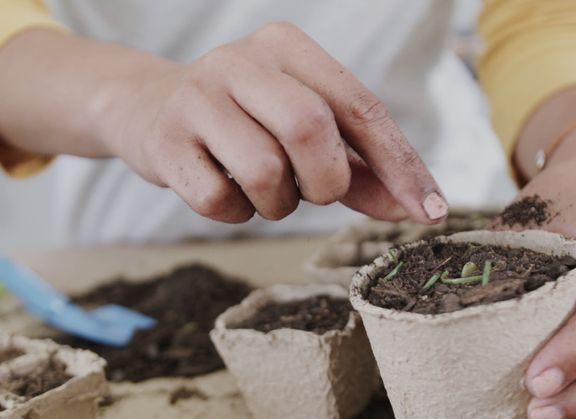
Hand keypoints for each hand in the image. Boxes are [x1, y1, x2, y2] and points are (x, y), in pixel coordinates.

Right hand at [99, 22, 447, 223]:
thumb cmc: (243, 123)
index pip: (360, 106)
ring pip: (265, 170)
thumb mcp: (302, 130)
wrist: (146, 110)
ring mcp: (197, 97)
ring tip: (263, 190)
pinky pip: (219, 200)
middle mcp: (241, 61)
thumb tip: (415, 207)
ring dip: (277, 203)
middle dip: (326, 181)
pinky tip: (225, 192)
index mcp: (287, 47)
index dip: (399, 163)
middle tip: (312, 190)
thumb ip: (359, 166)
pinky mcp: (165, 140)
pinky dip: (235, 213)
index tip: (429, 210)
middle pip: (310, 128)